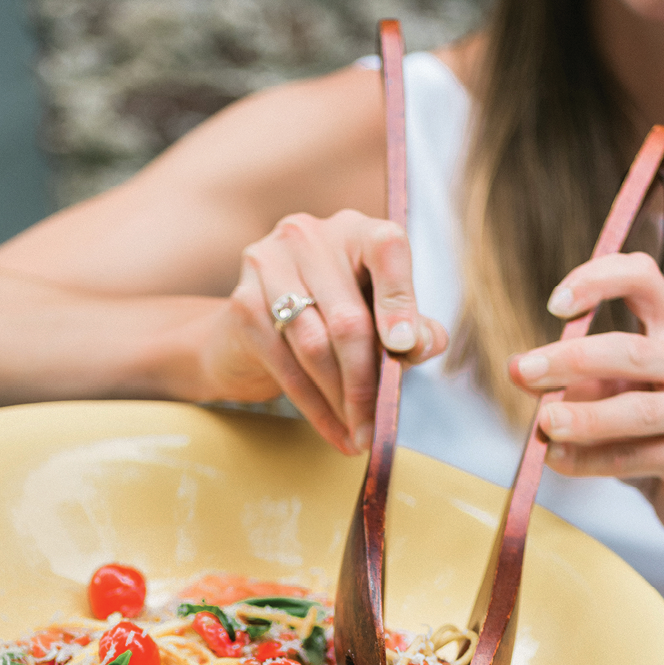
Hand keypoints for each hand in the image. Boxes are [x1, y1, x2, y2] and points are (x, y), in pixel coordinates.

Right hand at [200, 209, 447, 455]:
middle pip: (348, 318)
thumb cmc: (330, 322)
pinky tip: (335, 433)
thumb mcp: (378, 322)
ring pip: (315, 346)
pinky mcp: (241, 303)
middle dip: (367, 381)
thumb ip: (412, 330)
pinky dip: (315, 408)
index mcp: (355, 230)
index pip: (387, 247)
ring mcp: (269, 264)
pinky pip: (285, 366)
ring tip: (360, 434)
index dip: (399, 299)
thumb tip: (422, 342)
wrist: (249, 336)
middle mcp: (309, 236)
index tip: (405, 349)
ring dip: (341, 400)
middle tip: (378, 426)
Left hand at [509, 252, 663, 587]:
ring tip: (543, 425)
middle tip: (524, 371)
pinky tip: (558, 461)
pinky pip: (638, 456)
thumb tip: (518, 369)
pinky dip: (591, 461)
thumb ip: (573, 383)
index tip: (555, 304)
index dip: (599, 280)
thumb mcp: (612, 402)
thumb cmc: (657, 443)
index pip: (644, 279)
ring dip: (583, 416)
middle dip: (570, 359)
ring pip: (637, 409)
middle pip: (631, 350)